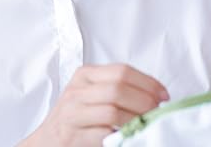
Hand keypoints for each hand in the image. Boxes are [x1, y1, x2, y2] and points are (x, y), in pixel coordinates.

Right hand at [20, 64, 168, 146]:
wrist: (47, 142)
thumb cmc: (75, 119)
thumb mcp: (91, 94)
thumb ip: (116, 89)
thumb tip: (155, 94)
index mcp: (85, 76)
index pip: (122, 71)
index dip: (147, 82)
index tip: (162, 94)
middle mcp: (77, 92)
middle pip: (119, 88)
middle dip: (144, 100)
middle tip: (156, 111)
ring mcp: (73, 114)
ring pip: (113, 110)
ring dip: (136, 119)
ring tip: (145, 124)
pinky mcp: (74, 137)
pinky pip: (104, 134)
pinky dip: (121, 135)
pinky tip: (128, 136)